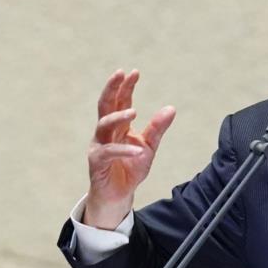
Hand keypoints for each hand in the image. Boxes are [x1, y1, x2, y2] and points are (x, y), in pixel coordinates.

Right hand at [84, 69, 175, 228]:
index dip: (126, 87)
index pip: (121, 101)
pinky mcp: (96, 162)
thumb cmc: (131, 168)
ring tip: (135, 112)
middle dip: (112, 88)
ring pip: (104, 125)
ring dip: (118, 117)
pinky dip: (123, 150)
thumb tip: (171, 108)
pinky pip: (108, 152)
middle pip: (105, 105)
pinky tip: (136, 150)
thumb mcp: (150, 147)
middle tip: (120, 74)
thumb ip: (157, 128)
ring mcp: (99, 145)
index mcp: (119, 126)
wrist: (120, 195)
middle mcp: (106, 132)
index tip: (134, 72)